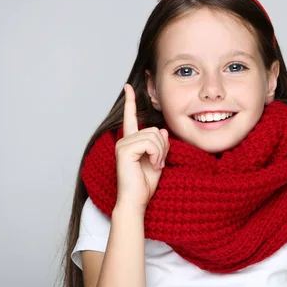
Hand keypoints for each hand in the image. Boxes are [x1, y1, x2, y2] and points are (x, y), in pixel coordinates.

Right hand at [114, 84, 168, 212]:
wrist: (137, 201)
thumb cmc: (145, 183)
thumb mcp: (158, 159)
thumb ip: (160, 144)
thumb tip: (160, 130)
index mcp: (131, 141)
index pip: (130, 117)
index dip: (130, 101)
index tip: (127, 86)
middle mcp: (124, 140)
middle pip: (153, 129)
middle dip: (163, 146)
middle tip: (159, 162)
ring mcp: (123, 144)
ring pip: (153, 136)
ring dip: (161, 152)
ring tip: (155, 165)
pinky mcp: (125, 150)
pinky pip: (150, 143)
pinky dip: (157, 154)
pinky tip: (153, 165)